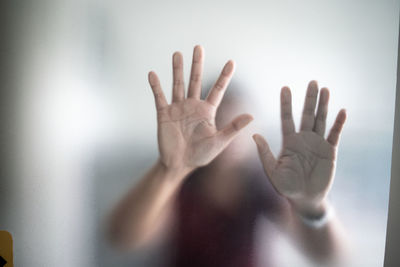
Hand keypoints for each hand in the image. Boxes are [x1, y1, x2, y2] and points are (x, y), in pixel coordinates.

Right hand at [148, 46, 252, 174]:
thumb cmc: (200, 155)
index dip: (224, 76)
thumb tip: (251, 115)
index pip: (217, 89)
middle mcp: (193, 106)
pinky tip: (152, 74)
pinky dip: (156, 86)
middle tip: (199, 47)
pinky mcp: (164, 114)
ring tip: (177, 54)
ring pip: (178, 84)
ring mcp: (178, 108)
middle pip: (196, 81)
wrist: (179, 165)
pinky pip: (159, 97)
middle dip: (197, 64)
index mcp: (207, 111)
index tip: (231, 62)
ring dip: (178, 70)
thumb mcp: (219, 142)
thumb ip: (233, 128)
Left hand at [253, 81, 345, 215]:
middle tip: (311, 82)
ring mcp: (317, 144)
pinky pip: (335, 134)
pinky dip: (338, 123)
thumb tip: (254, 135)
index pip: (287, 118)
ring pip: (320, 120)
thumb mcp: (272, 171)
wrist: (304, 199)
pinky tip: (342, 111)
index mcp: (289, 142)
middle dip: (309, 99)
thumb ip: (265, 153)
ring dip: (323, 105)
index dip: (286, 103)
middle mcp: (303, 139)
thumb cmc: (286, 187)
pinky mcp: (329, 151)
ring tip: (325, 89)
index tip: (285, 88)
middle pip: (306, 114)